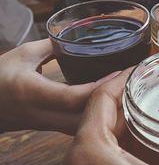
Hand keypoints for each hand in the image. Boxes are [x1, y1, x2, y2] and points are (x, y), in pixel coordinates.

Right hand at [0, 39, 116, 133]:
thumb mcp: (22, 55)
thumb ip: (50, 45)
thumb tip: (72, 37)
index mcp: (33, 93)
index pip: (75, 97)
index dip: (100, 88)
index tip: (120, 74)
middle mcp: (42, 114)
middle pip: (86, 118)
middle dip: (111, 104)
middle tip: (131, 86)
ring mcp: (47, 124)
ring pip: (84, 126)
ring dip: (105, 113)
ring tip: (123, 93)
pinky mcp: (50, 127)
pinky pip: (78, 126)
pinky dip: (95, 117)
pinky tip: (107, 103)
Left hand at [53, 69, 158, 164]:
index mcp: (92, 158)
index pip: (99, 100)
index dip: (120, 78)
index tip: (142, 67)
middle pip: (96, 115)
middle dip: (124, 96)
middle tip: (152, 83)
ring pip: (91, 135)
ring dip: (116, 119)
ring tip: (145, 104)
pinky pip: (90, 156)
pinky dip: (111, 143)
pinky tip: (134, 141)